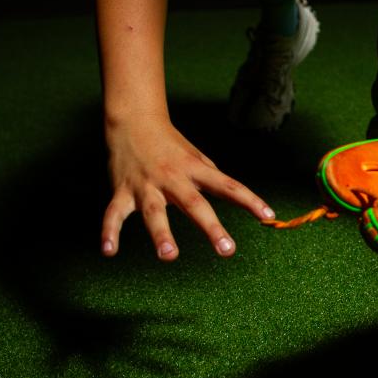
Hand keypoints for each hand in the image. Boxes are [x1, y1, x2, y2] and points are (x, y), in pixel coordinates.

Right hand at [101, 116, 274, 260]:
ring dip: (161, 234)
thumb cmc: (170, 144)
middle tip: (227, 249)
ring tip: (169, 256)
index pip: (228, 186)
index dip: (250, 201)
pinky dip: (109, 232)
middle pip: (195, 204)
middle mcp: (173, 178)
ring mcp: (146, 185)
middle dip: (211, 227)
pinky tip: (109, 251)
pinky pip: (114, 214)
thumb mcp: (196, 157)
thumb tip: (234, 194)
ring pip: (154, 212)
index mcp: (195, 170)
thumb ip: (211, 178)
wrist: (134, 121)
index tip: (268, 215)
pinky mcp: (122, 191)